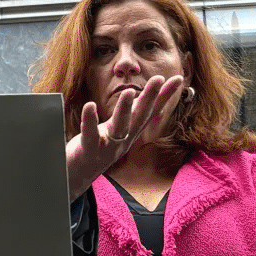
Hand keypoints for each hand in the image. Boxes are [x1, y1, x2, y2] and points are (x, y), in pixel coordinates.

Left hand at [65, 74, 184, 199]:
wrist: (77, 176)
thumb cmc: (95, 147)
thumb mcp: (113, 129)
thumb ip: (123, 115)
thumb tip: (133, 93)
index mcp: (129, 131)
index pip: (151, 111)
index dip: (164, 95)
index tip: (178, 78)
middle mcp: (123, 139)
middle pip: (139, 116)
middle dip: (150, 97)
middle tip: (158, 78)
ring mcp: (107, 147)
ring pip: (119, 127)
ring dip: (125, 109)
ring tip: (128, 92)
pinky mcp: (88, 151)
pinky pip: (91, 135)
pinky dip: (90, 120)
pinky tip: (90, 105)